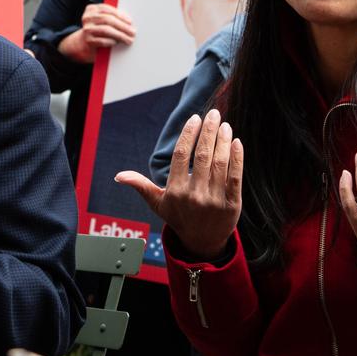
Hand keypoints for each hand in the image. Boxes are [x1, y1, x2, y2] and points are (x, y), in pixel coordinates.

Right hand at [58, 3, 134, 62]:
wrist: (83, 43)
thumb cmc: (97, 30)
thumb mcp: (102, 20)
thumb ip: (112, 17)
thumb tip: (129, 21)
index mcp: (92, 9)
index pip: (107, 9)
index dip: (120, 15)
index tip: (130, 21)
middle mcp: (87, 18)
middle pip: (108, 20)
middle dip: (122, 26)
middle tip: (132, 32)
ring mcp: (87, 29)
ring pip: (106, 30)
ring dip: (120, 35)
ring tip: (128, 39)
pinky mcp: (88, 40)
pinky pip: (102, 41)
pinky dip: (111, 42)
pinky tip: (117, 43)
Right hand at [116, 110, 242, 259]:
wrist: (202, 242)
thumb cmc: (179, 217)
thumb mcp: (158, 203)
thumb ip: (141, 186)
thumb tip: (119, 175)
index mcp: (175, 191)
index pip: (181, 156)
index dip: (189, 135)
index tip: (195, 118)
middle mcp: (195, 195)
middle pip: (202, 156)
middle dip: (208, 131)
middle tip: (212, 113)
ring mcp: (215, 200)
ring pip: (220, 164)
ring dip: (223, 141)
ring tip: (224, 125)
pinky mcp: (233, 204)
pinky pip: (235, 177)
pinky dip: (237, 158)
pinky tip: (237, 142)